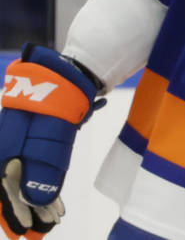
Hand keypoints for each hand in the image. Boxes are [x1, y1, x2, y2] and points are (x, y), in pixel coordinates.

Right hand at [0, 45, 101, 237]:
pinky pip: (33, 171)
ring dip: (35, 204)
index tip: (23, 232)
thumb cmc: (50, 104)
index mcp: (1, 152)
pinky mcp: (33, 144)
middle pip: (12, 190)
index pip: (4, 191)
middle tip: (38, 234)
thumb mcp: (45, 140)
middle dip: (25, 213)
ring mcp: (19, 148)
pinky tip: (55, 204)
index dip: (13, 213)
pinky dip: (43, 187)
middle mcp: (6, 152)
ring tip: (50, 223)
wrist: (62, 77)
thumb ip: (39, 170)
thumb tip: (34, 200)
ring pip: (23, 183)